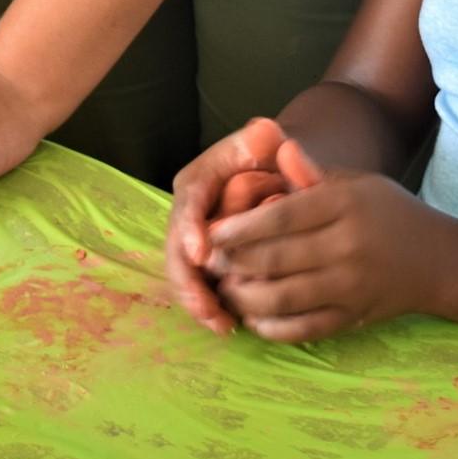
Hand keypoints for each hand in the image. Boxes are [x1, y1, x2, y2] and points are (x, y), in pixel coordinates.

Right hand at [166, 117, 289, 334]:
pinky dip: (207, 304)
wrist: (278, 177)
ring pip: (183, 268)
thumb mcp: (280, 153)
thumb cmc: (279, 161)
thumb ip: (277, 147)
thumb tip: (271, 134)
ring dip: (196, 297)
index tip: (199, 252)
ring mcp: (192, 233)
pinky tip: (227, 324)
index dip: (190, 226)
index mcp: (203, 174)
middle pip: (177, 240)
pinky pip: (197, 282)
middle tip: (205, 306)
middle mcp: (189, 206)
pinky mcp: (202, 257)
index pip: (189, 197)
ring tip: (219, 323)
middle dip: (187, 276)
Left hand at [204, 164, 448, 342]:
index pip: (282, 217)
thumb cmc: (387, 213)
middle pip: (276, 258)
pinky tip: (252, 318)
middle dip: (234, 263)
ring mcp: (352, 287)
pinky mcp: (354, 318)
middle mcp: (348, 247)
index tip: (212, 231)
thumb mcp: (355, 182)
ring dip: (245, 297)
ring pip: (284, 298)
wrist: (440, 261)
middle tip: (208, 261)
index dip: (240, 227)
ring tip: (224, 288)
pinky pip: (305, 329)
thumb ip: (310, 172)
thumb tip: (277, 146)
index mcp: (345, 206)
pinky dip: (273, 328)